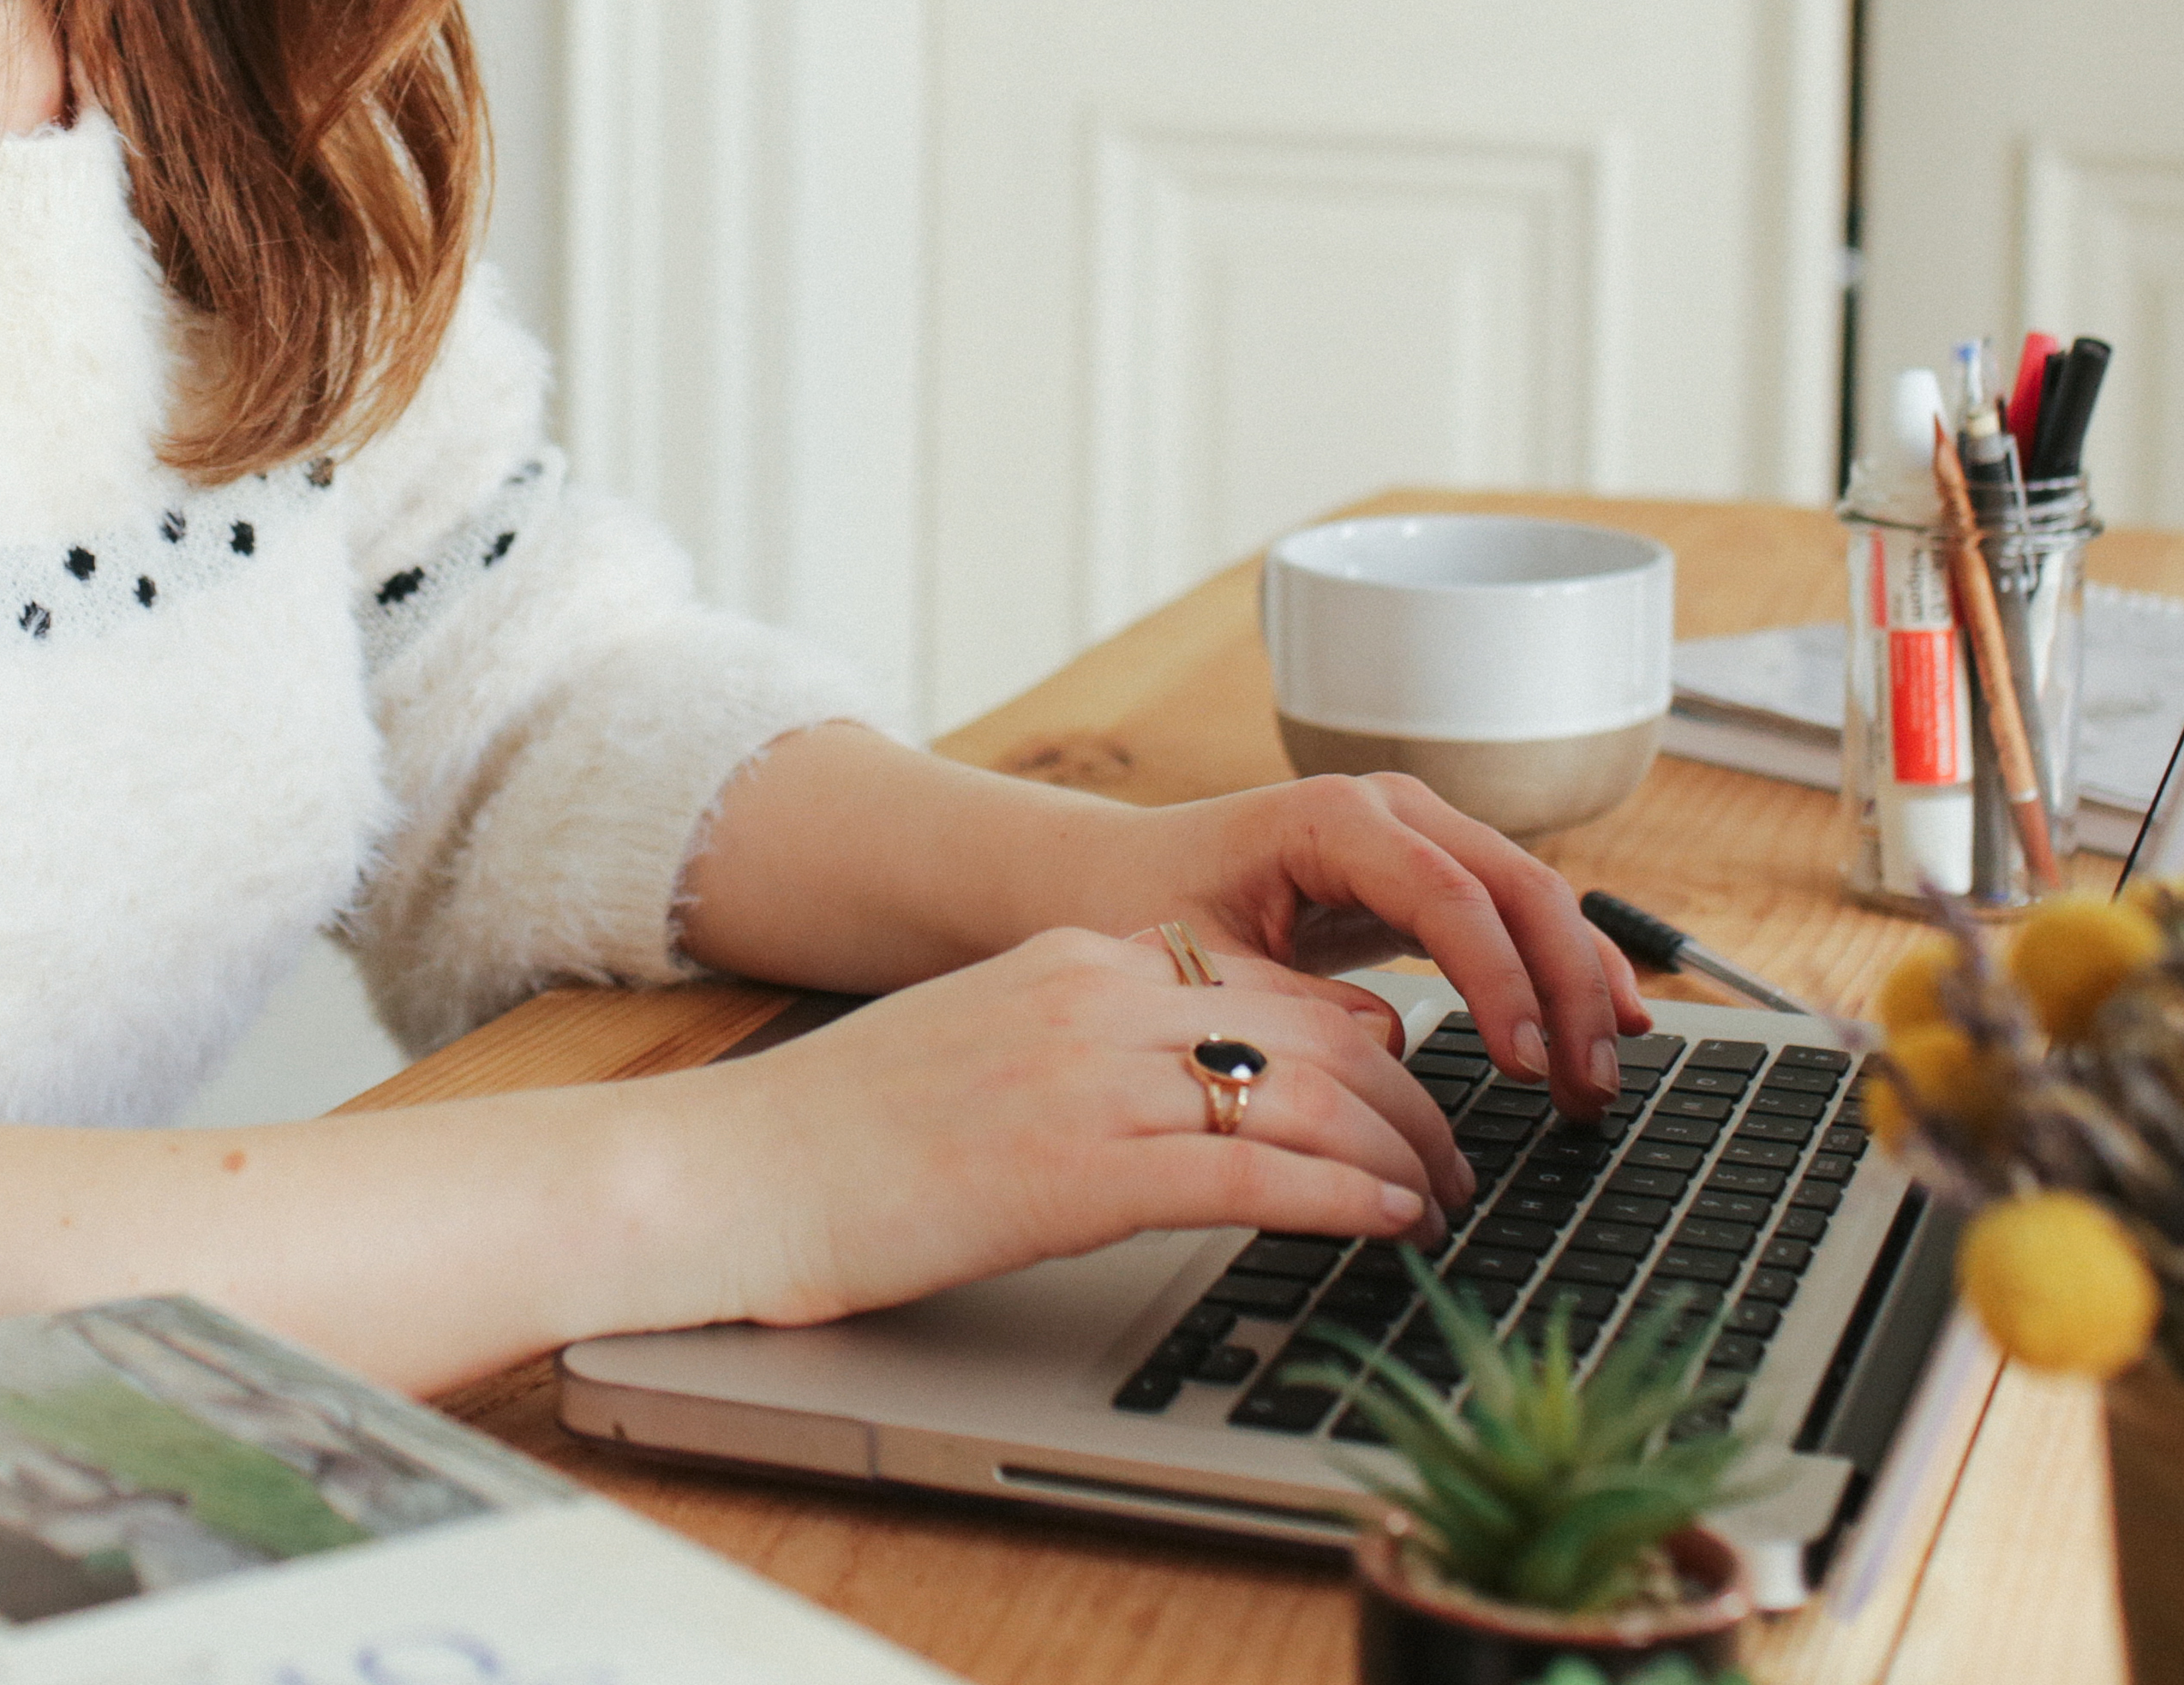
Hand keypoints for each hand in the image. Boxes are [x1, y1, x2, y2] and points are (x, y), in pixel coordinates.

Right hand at [659, 926, 1471, 1330]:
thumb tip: (1188, 1084)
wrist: (728, 1174)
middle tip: (1455, 1157)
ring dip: (1404, 1154)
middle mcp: (1097, 998)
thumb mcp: (979, 1046)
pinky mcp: (1082, 1172)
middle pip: (1318, 1030)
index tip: (1404, 1085)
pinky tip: (1392, 1224)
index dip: (1362, 1040)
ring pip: (1313, 1096)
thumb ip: (1083, 1042)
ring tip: (1445, 1202)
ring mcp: (1091, 1080)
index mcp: (1072, 960)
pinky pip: (1260, 1177)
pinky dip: (1349, 1198)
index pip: (1266, 982)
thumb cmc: (836, 1137)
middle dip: (1413, 1099)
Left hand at [1107, 773, 1651, 1109]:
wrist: (1124, 872)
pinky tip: (1612, 1021)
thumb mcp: (1203, 966)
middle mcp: (1389, 810)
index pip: (1446, 893)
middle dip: (1565, 989)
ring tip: (1603, 1076)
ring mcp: (1419, 834)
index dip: (1498, 979)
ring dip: (1579, 984)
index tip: (1523, 1066)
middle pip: (1516, 886)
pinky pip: (1516, 916)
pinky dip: (1566, 967)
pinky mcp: (1430, 874)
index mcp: (1328, 818)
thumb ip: (1291, 1005)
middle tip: (1587, 1088)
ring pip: (1534, 898)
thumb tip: (1388, 1056)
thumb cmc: (1149, 909)